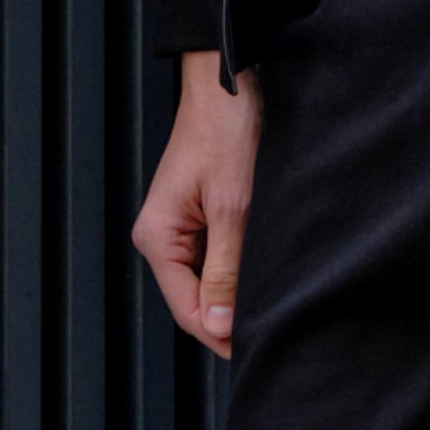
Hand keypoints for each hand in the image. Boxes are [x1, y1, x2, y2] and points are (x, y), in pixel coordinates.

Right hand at [132, 50, 263, 355]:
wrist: (229, 83)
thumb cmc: (226, 133)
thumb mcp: (232, 206)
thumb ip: (226, 268)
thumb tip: (219, 324)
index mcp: (157, 238)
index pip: (188, 309)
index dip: (221, 333)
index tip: (257, 346)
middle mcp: (161, 236)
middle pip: (196, 297)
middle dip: (230, 313)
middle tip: (273, 328)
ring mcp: (178, 225)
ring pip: (208, 277)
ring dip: (236, 289)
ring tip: (272, 298)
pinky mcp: (197, 213)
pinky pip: (215, 254)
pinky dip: (238, 264)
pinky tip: (263, 267)